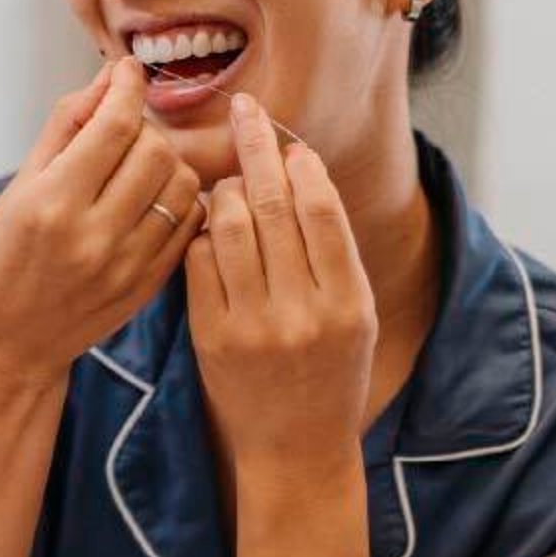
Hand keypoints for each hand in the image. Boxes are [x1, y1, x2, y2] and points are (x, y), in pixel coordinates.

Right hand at [0, 56, 205, 384]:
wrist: (10, 343)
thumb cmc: (3, 257)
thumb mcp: (19, 186)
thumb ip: (66, 126)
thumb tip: (110, 77)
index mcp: (52, 203)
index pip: (113, 126)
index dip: (126, 87)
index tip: (127, 73)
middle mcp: (93, 235)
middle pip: (156, 150)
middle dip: (144, 126)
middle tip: (123, 132)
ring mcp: (127, 263)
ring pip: (183, 183)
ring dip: (167, 161)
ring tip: (139, 166)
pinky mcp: (149, 284)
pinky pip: (190, 222)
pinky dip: (180, 198)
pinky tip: (152, 198)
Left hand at [184, 92, 377, 470]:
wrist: (296, 446)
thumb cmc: (332, 369)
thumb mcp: (356, 313)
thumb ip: (333, 249)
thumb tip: (300, 166)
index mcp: (348, 302)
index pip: (320, 209)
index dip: (300, 162)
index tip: (286, 136)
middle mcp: (302, 312)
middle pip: (272, 206)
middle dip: (255, 147)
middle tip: (244, 109)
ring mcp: (253, 325)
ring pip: (229, 225)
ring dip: (224, 188)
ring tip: (227, 178)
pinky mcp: (211, 336)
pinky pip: (199, 260)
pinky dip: (202, 230)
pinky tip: (208, 223)